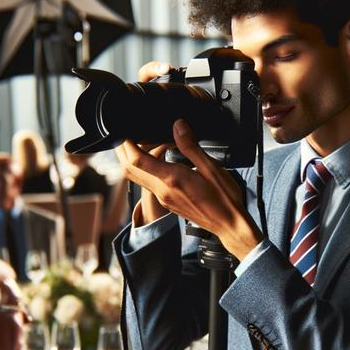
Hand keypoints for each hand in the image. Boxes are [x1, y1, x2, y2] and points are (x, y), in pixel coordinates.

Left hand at [117, 120, 261, 260]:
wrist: (228, 224)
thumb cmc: (223, 198)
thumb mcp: (211, 167)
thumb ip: (191, 146)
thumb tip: (177, 125)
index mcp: (172, 179)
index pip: (138, 160)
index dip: (126, 142)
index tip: (123, 128)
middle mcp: (163, 190)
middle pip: (129, 169)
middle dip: (121, 149)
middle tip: (123, 131)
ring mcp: (163, 197)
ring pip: (136, 176)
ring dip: (130, 159)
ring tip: (136, 142)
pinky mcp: (166, 201)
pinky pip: (147, 182)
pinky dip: (144, 168)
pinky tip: (154, 159)